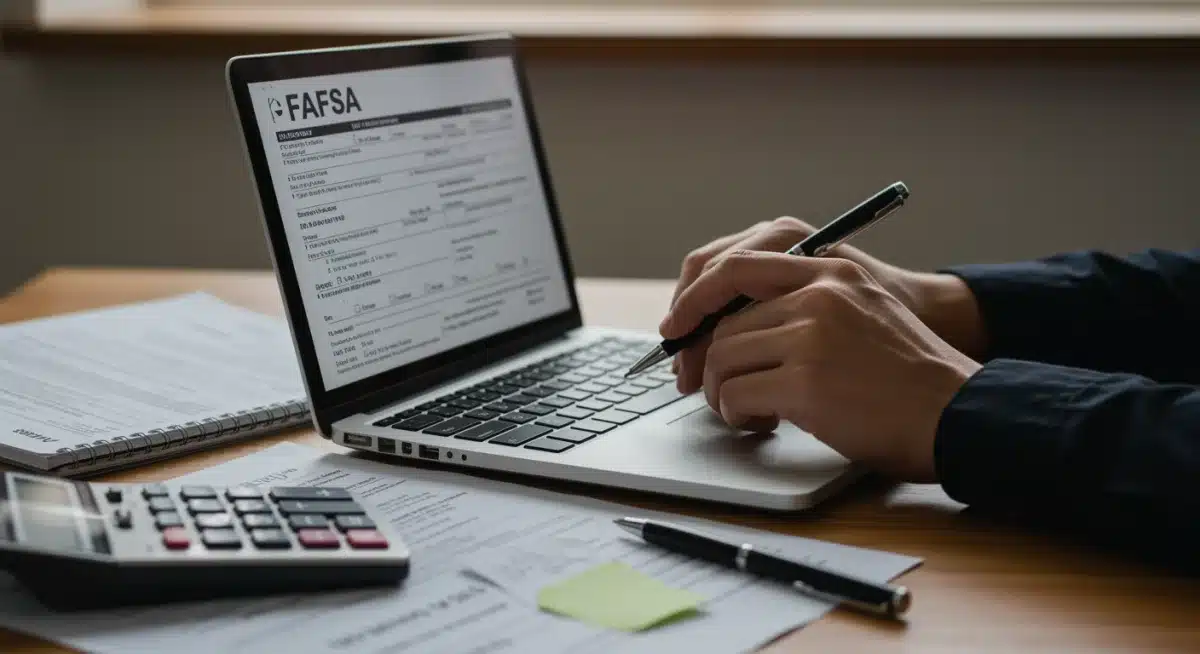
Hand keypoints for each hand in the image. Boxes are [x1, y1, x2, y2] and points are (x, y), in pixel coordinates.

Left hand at [669, 217, 985, 389]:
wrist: (956, 413)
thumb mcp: (862, 314)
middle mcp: (820, 294)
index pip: (736, 266)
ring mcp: (811, 336)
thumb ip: (806, 307)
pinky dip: (736, 413)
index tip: (676, 327)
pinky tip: (759, 423)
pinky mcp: (806, 382)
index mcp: (830, 271)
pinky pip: (736, 394)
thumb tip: (730, 331)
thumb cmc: (907, 377)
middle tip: (700, 388)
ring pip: (723, 358)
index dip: (695, 298)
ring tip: (742, 411)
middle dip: (703, 360)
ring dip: (721, 392)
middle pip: (724, 321)